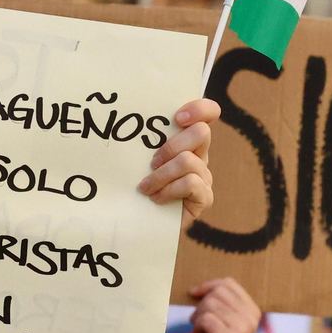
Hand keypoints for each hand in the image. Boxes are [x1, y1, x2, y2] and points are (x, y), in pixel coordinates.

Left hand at [138, 97, 217, 228]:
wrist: (142, 224)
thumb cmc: (138, 186)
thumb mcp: (140, 159)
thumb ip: (143, 141)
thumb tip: (123, 119)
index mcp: (187, 139)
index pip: (208, 113)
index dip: (199, 109)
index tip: (177, 118)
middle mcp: (200, 154)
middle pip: (201, 133)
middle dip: (171, 146)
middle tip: (152, 162)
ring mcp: (205, 176)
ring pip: (188, 161)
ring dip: (161, 175)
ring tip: (146, 188)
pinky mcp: (205, 197)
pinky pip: (190, 183)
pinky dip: (169, 190)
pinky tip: (156, 199)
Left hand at [188, 278, 260, 332]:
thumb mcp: (224, 321)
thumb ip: (220, 303)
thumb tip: (199, 288)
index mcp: (252, 310)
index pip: (229, 284)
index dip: (209, 285)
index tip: (195, 292)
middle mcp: (250, 318)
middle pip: (217, 293)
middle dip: (201, 305)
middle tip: (199, 321)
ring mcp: (241, 328)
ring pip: (209, 305)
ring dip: (198, 317)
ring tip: (202, 331)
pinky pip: (205, 319)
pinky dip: (197, 327)